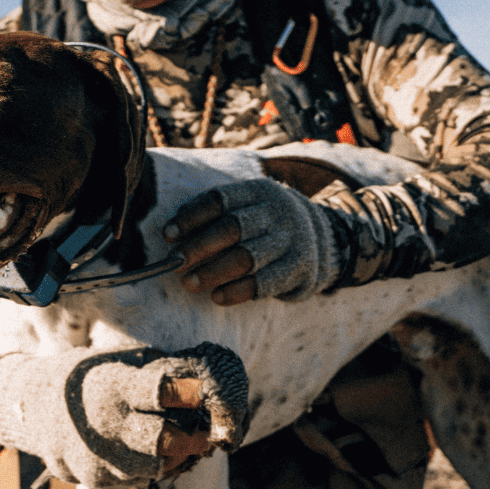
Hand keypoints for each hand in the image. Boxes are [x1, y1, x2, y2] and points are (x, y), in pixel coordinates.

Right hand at [0, 343, 250, 485]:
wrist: (29, 406)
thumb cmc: (83, 375)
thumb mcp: (114, 361)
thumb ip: (155, 370)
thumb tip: (201, 375)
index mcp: (112, 387)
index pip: (160, 392)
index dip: (192, 393)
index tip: (210, 393)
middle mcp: (106, 424)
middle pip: (166, 442)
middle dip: (196, 439)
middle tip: (211, 433)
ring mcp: (98, 457)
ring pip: (155, 467)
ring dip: (177, 458)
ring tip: (188, 445)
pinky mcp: (94, 479)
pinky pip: (135, 478)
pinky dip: (152, 467)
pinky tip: (159, 454)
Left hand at [164, 178, 343, 305]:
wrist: (322, 240)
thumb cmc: (266, 226)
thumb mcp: (248, 207)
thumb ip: (214, 214)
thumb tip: (173, 229)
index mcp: (259, 191)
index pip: (220, 200)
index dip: (192, 217)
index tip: (168, 235)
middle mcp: (277, 212)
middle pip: (232, 228)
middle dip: (198, 247)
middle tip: (175, 263)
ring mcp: (291, 240)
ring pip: (246, 257)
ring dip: (213, 272)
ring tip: (189, 284)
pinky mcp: (300, 268)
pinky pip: (263, 283)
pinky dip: (237, 291)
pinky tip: (216, 296)